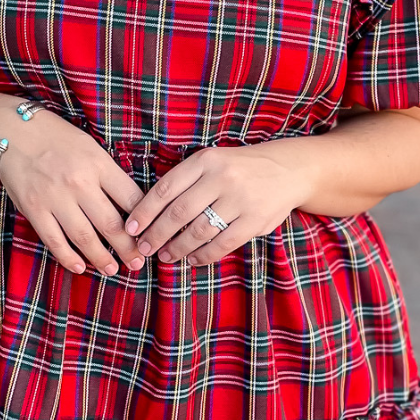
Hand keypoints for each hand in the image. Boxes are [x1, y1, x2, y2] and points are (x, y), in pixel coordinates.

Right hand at [0, 112, 145, 276]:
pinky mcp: (34, 209)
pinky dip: (68, 257)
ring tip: (113, 270)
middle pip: (111, 224)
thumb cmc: (56, 138)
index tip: (149, 235)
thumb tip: (131, 205)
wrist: (13, 132)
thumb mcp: (90, 147)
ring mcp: (55, 198)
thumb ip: (108, 174)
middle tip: (137, 262)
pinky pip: (54, 240)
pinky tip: (79, 267)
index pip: (131, 198)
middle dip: (128, 248)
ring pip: (85, 237)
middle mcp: (80, 183)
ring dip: (101, 258)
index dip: (144, 221)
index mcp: (99, 164)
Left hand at [124, 144, 314, 268]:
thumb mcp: (213, 162)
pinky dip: (204, 255)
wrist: (289, 170)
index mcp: (205, 160)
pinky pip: (223, 244)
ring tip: (166, 256)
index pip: (166, 188)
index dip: (144, 211)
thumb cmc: (240, 168)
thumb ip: (187, 181)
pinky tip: (193, 259)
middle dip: (156, 234)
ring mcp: (240, 200)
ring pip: (199, 231)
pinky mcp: (255, 220)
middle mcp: (221, 178)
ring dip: (178, 247)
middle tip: (144, 248)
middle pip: (178, 212)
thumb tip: (150, 212)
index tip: (130, 229)